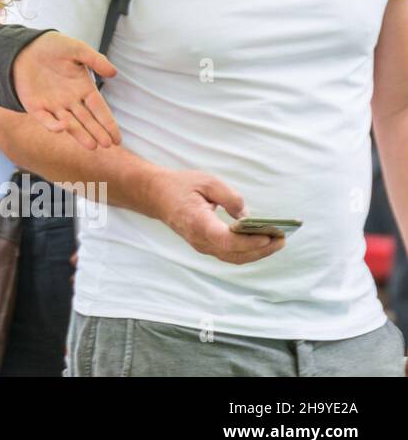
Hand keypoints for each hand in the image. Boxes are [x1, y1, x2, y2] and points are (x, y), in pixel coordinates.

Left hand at [11, 32, 120, 148]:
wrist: (24, 47)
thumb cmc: (52, 46)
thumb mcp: (76, 49)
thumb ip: (95, 60)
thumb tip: (114, 73)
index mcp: (83, 89)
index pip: (99, 109)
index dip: (108, 123)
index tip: (117, 138)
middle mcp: (71, 101)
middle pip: (87, 121)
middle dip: (98, 133)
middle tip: (107, 145)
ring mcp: (53, 106)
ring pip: (70, 125)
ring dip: (81, 135)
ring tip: (92, 145)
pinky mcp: (36, 108)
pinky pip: (46, 120)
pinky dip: (54, 126)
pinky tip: (64, 126)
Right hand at [150, 169, 284, 264]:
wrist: (156, 196)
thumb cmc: (181, 186)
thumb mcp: (207, 181)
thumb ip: (230, 197)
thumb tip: (247, 216)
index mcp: (197, 221)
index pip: (225, 239)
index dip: (248, 241)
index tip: (267, 235)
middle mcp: (199, 239)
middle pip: (234, 253)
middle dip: (261, 249)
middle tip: (282, 238)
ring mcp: (201, 246)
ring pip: (234, 258)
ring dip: (258, 253)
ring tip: (278, 242)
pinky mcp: (205, 246)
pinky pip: (230, 255)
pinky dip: (248, 251)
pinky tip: (262, 243)